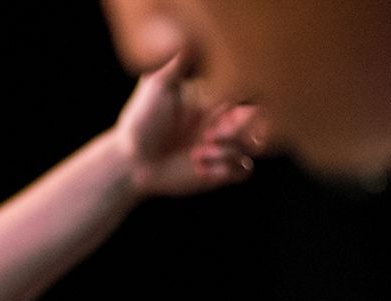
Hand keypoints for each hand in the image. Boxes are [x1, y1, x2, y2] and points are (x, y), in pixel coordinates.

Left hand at [114, 53, 265, 196]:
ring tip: (197, 154)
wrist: (129, 159)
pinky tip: (200, 168)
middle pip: (261, 120)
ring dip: (229, 151)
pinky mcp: (219, 171)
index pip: (251, 94)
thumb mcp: (157, 88)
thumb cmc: (140, 121)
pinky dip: (229, 169)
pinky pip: (245, 170)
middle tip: (207, 137)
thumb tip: (187, 39)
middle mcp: (224, 122)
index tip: (217, 109)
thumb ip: (176, 65)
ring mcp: (223, 146)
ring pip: (254, 146)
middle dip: (241, 129)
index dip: (243, 101)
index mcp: (216, 99)